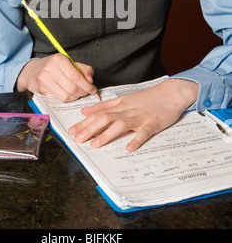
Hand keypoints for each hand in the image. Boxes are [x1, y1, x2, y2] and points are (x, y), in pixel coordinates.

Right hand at [16, 53, 96, 101]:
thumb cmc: (54, 67)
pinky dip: (67, 99)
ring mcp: (44, 80)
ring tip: (77, 94)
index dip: (87, 85)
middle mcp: (50, 69)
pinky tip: (68, 94)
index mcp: (59, 60)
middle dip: (82, 93)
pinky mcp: (41, 90)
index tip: (93, 89)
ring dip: (75, 97)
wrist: (33, 71)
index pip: (76, 76)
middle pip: (72, 87)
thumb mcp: (69, 63)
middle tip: (86, 93)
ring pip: (66, 96)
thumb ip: (83, 69)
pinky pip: (59, 99)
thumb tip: (90, 80)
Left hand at [68, 78, 198, 150]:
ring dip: (107, 134)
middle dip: (90, 129)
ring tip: (95, 144)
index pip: (99, 113)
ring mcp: (140, 117)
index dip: (84, 123)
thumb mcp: (124, 99)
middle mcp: (127, 110)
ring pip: (121, 124)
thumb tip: (85, 111)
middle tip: (77, 139)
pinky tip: (128, 148)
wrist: (171, 93)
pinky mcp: (153, 123)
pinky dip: (136, 140)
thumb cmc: (147, 98)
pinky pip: (144, 132)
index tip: (72, 132)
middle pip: (105, 118)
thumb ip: (104, 106)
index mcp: (120, 105)